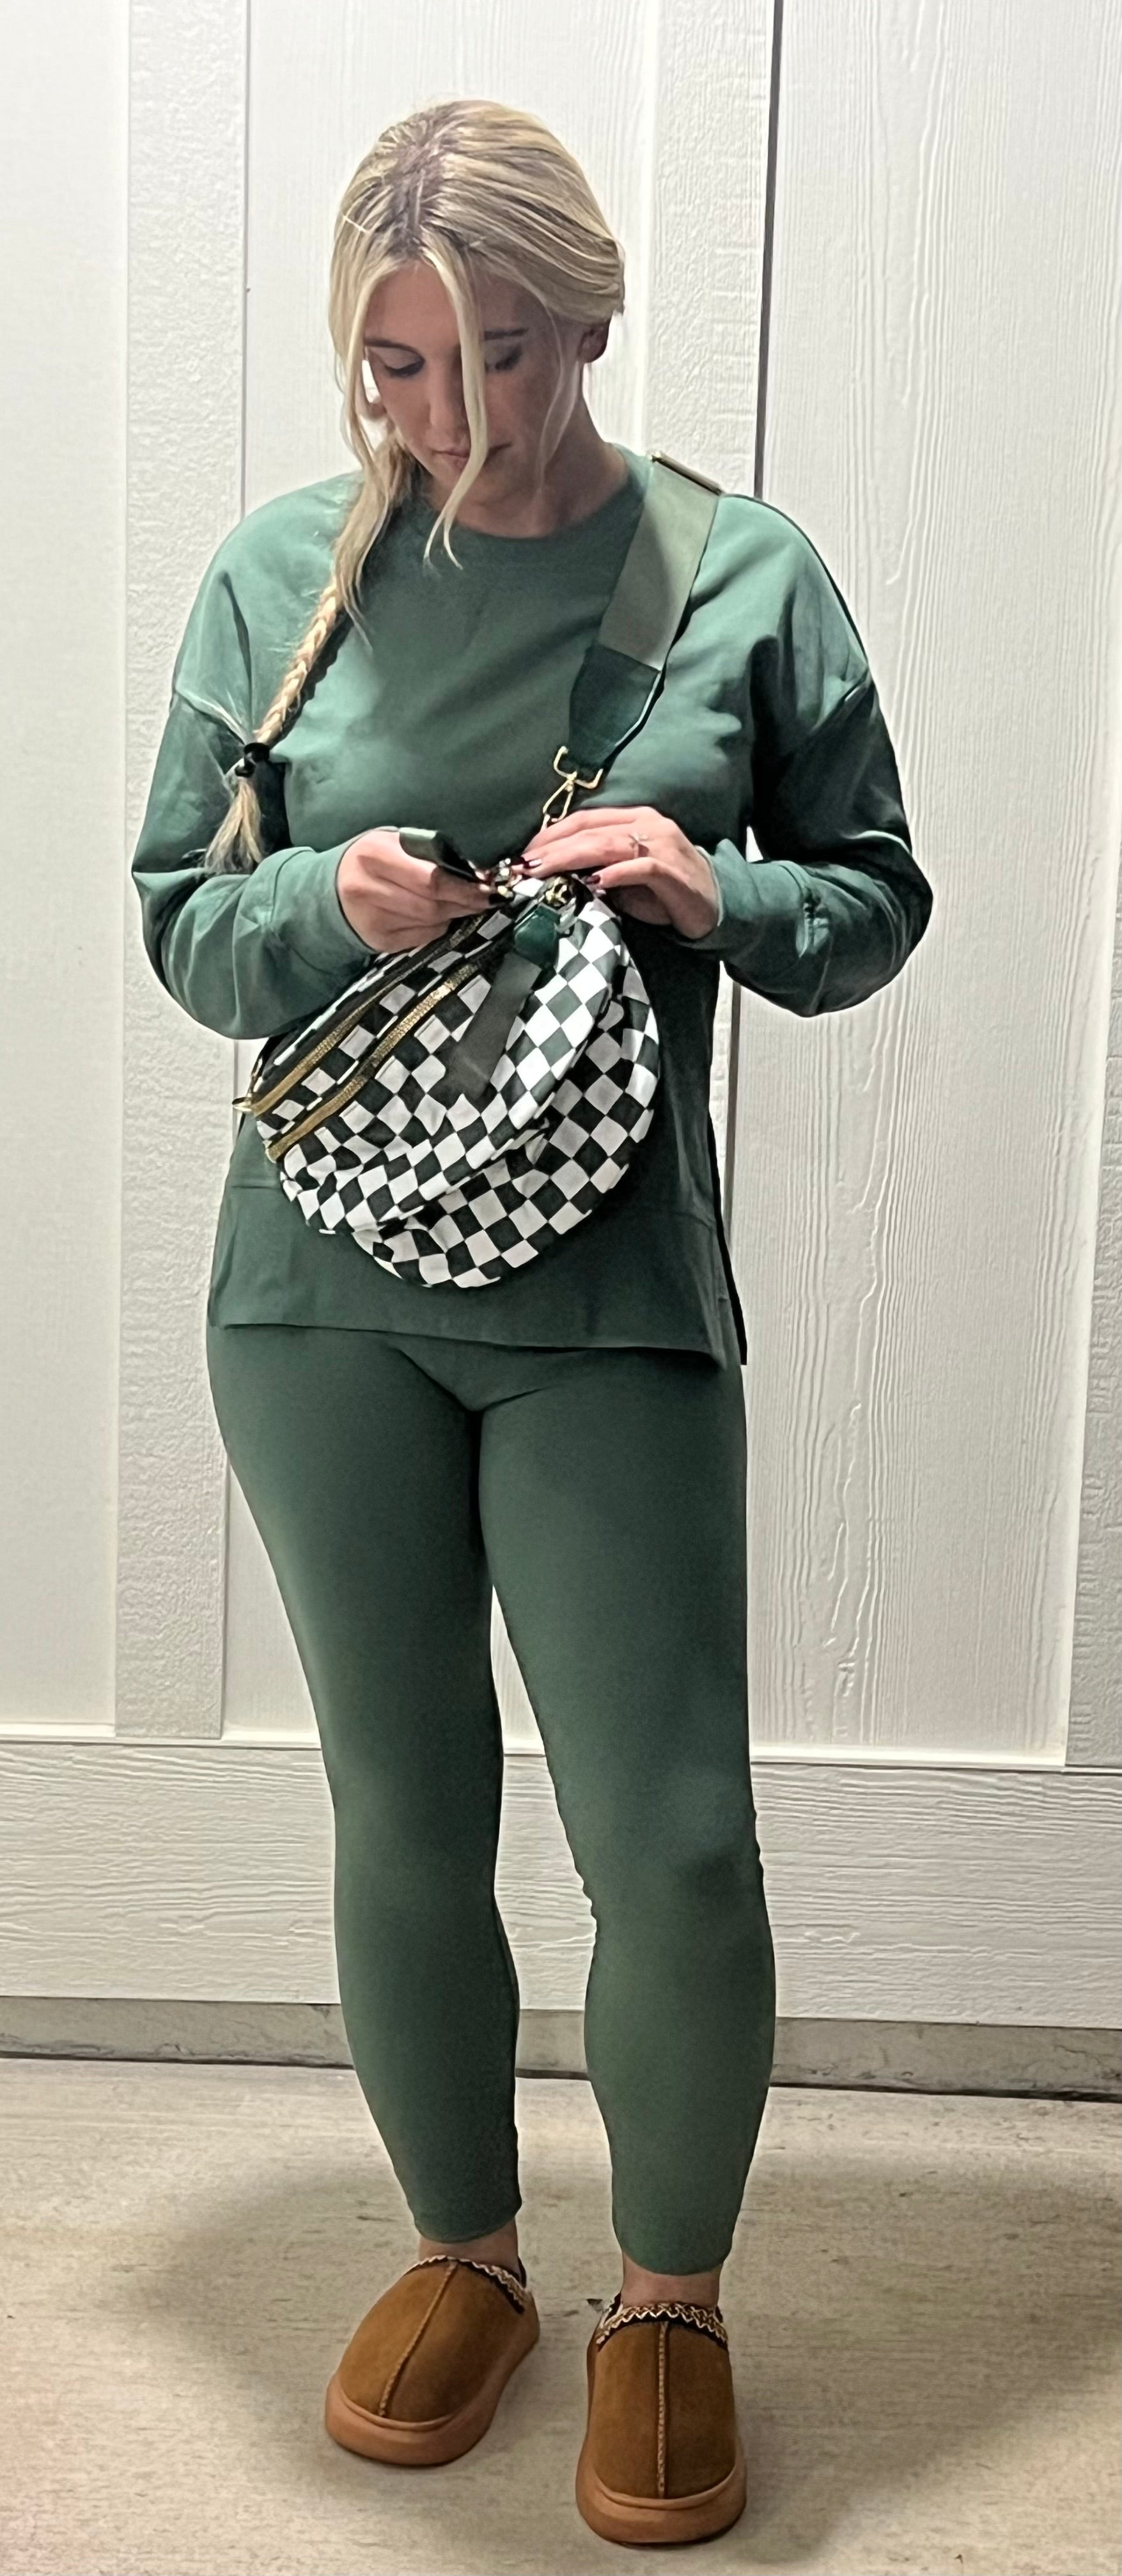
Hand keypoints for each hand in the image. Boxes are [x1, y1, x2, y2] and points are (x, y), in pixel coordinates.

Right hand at [336, 829, 490, 953]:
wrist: (332, 889)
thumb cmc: (372, 860)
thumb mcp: (392, 843)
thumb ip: (426, 853)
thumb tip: (472, 872)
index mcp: (374, 855)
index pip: (429, 877)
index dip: (462, 884)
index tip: (485, 884)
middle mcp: (368, 889)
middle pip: (432, 904)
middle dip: (464, 901)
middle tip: (484, 898)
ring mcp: (372, 919)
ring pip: (430, 922)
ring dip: (454, 914)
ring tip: (467, 904)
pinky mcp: (379, 940)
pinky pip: (422, 937)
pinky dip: (438, 927)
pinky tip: (439, 917)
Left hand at [519, 806, 718, 937]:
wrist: (716, 906)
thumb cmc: (667, 893)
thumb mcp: (626, 877)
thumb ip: (597, 869)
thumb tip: (556, 877)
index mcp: (634, 820)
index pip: (584, 819)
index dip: (550, 834)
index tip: (523, 855)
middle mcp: (647, 824)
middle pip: (589, 829)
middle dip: (551, 847)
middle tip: (522, 865)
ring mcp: (661, 845)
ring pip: (606, 843)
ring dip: (570, 857)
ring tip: (542, 871)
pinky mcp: (672, 870)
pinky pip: (639, 867)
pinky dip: (614, 874)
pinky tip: (592, 883)